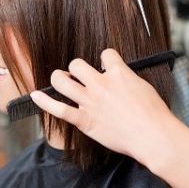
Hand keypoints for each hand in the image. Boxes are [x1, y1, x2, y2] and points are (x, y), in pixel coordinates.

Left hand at [30, 49, 177, 164]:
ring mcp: (90, 101)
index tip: (105, 65)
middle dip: (77, 67)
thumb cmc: (153, 113)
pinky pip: (58, 109)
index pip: (105, 54)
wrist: (152, 135)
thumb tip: (120, 78)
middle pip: (77, 64)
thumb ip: (127, 79)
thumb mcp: (143, 86)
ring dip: (59, 78)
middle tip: (79, 75)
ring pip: (63, 81)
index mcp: (118, 73)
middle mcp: (101, 84)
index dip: (104, 58)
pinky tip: (34, 96)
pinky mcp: (84, 120)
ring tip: (60, 79)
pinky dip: (44, 102)